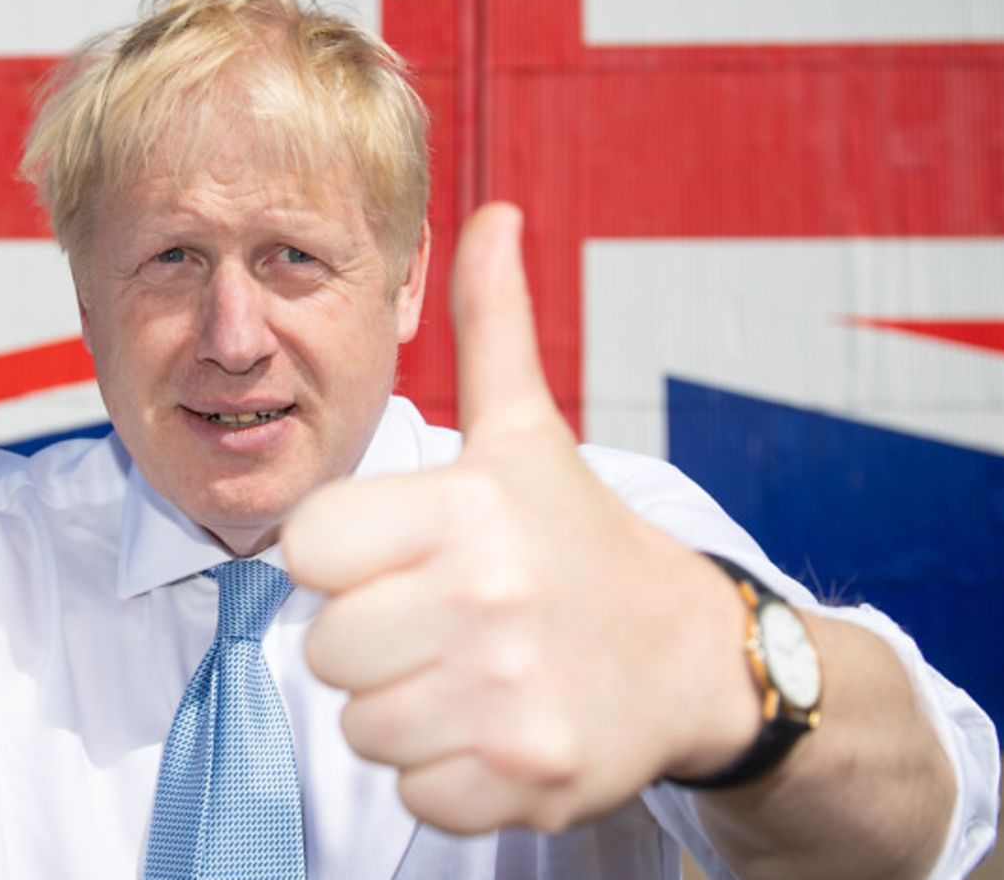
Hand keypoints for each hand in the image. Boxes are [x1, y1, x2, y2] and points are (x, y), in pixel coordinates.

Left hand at [281, 203, 755, 832]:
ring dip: (403, 709)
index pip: (304, 549)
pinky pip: (414, 792)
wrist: (699, 656)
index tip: (400, 554)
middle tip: (440, 620)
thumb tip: (490, 211)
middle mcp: (488, 602)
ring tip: (468, 672)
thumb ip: (490, 325)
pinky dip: (444, 774)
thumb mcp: (530, 431)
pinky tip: (492, 726)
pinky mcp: (530, 782)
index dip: (343, 557)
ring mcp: (512, 698)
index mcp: (467, 509)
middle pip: (326, 648)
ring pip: (361, 727)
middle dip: (372, 639)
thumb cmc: (582, 538)